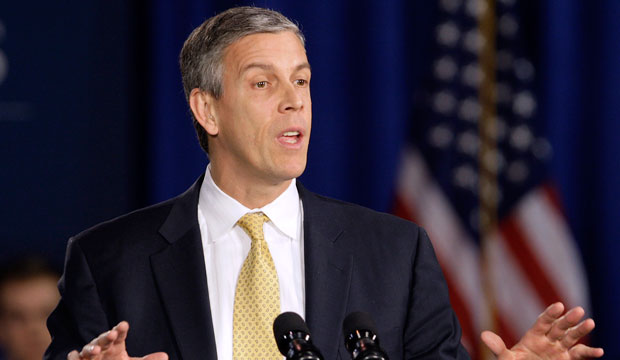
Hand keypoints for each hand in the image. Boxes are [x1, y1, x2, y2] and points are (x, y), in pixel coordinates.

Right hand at [67, 321, 167, 359]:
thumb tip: (165, 356)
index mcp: (116, 345)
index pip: (119, 335)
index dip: (120, 330)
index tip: (124, 325)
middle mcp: (102, 348)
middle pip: (103, 339)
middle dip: (106, 337)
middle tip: (112, 334)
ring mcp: (89, 357)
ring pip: (87, 350)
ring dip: (90, 349)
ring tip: (97, 351)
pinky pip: (74, 359)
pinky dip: (73, 357)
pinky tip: (74, 354)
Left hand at [481, 303, 603, 358]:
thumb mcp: (506, 358)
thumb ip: (498, 348)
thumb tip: (483, 335)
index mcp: (533, 335)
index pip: (543, 321)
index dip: (550, 313)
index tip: (559, 305)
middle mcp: (548, 339)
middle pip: (559, 327)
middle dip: (568, 319)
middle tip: (578, 310)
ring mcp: (558, 349)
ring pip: (571, 338)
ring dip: (580, 331)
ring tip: (590, 322)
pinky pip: (579, 355)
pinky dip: (589, 353)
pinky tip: (600, 351)